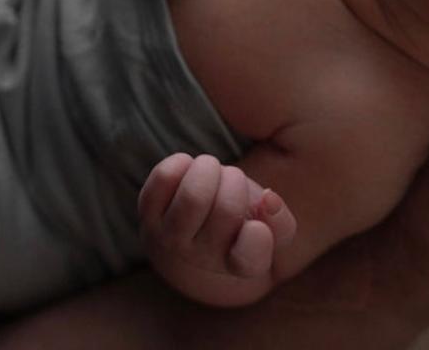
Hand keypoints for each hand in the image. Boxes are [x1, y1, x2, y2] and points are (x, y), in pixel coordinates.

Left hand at [138, 154, 297, 304]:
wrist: (191, 240)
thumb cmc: (239, 227)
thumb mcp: (270, 228)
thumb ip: (281, 221)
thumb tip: (268, 199)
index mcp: (239, 264)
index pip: (248, 258)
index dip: (256, 237)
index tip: (258, 216)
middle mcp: (202, 258)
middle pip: (225, 209)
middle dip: (235, 182)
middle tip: (233, 181)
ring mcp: (170, 238)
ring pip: (193, 196)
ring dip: (209, 171)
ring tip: (213, 172)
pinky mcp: (147, 214)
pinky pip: (164, 178)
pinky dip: (181, 163)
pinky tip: (189, 168)